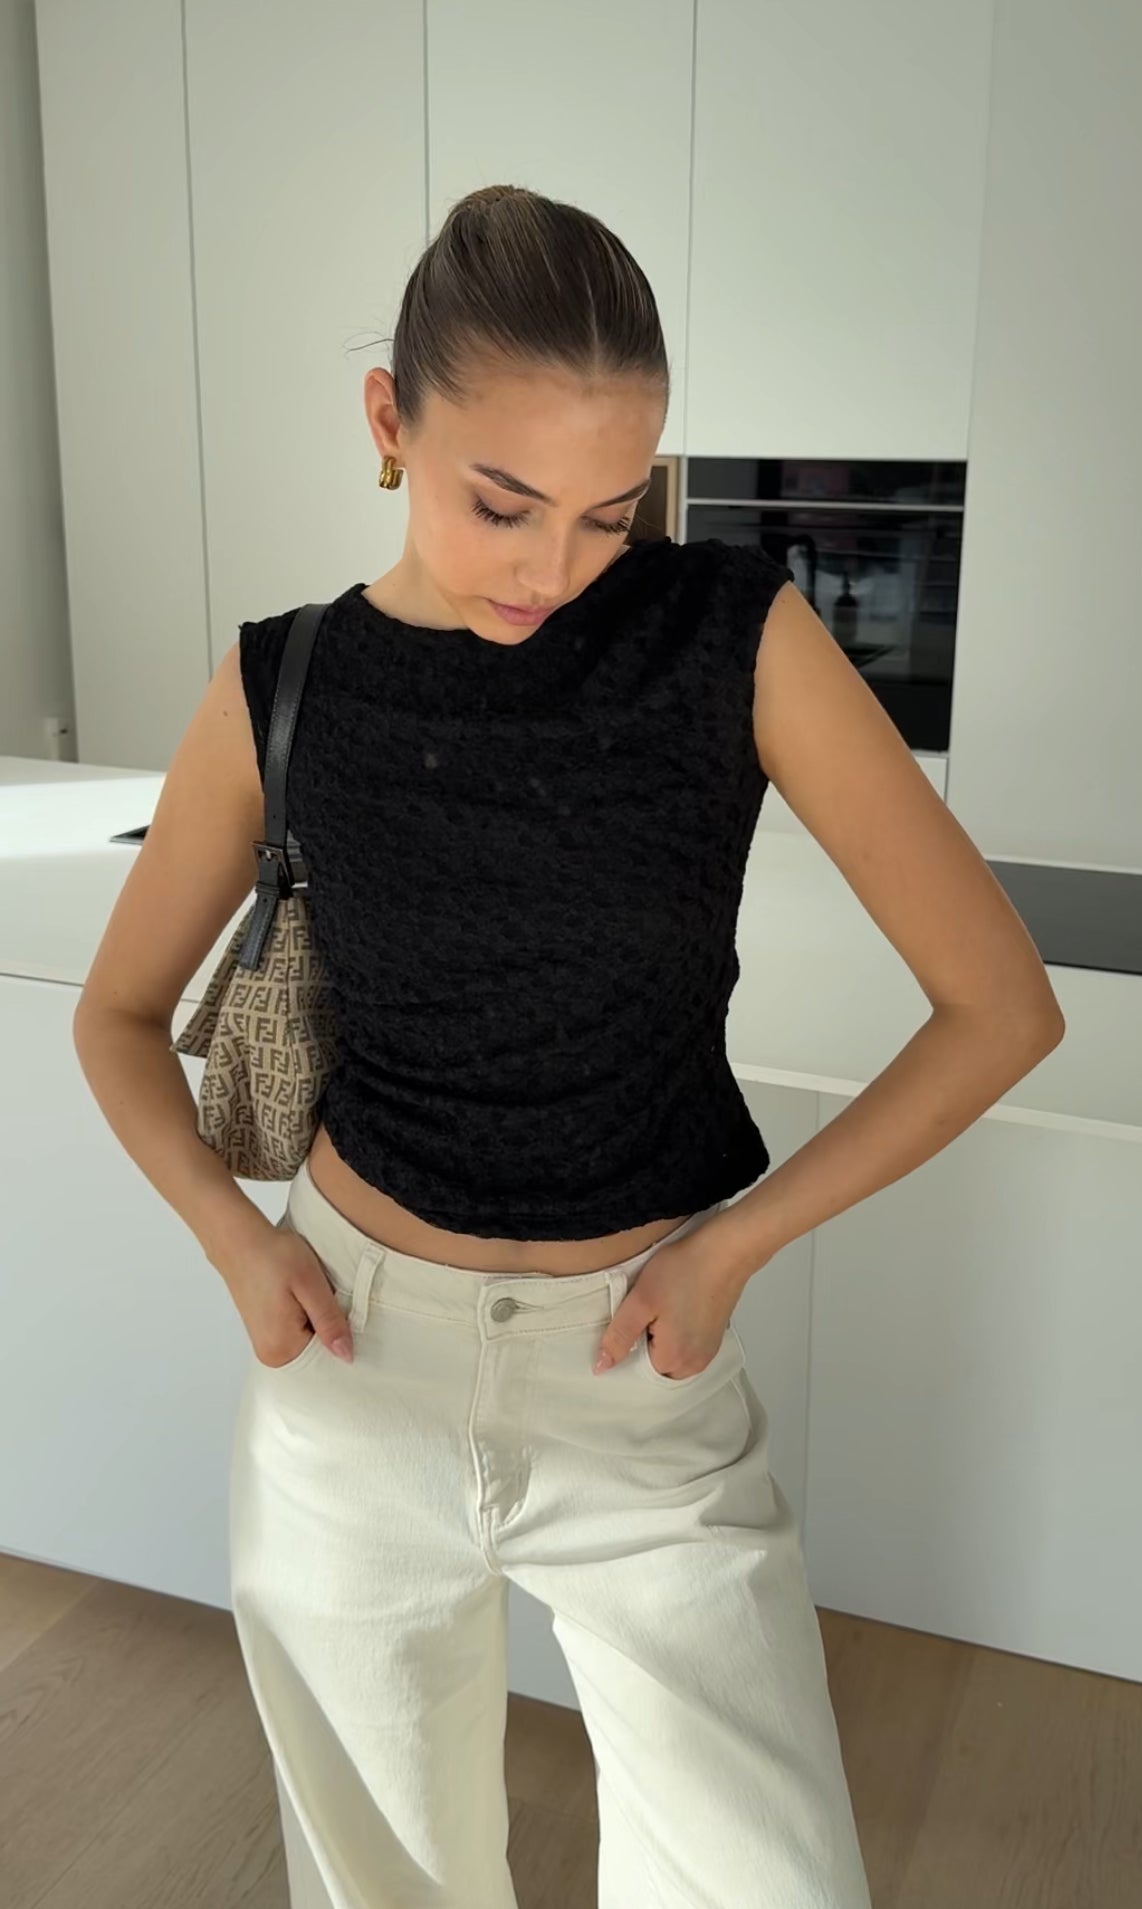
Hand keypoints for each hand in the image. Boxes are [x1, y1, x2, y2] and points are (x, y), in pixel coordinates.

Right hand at [221, 1218, 354, 1368]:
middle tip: (323, 1296)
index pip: (328, 1358)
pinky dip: (306, 1315)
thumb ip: (330, 1322)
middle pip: (317, 1351)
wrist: (240, 1240)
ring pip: (309, 1339)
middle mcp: (270, 1353)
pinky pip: (297, 1331)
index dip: (341, 1333)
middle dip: (329, 1327)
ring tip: (310, 1293)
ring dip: (318, 1319)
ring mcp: (266, 1342)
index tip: (339, 1308)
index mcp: (281, 1348)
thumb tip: (346, 1355)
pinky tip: (302, 1295)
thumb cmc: (272, 1256)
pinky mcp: (265, 1329)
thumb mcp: (310, 1285)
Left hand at [593, 1221, 744, 1377]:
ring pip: (671, 1356)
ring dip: (660, 1338)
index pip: (636, 1371)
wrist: (725, 1251)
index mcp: (674, 1359)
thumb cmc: (684, 1270)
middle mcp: (695, 1364)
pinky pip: (686, 1346)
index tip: (629, 1322)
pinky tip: (674, 1307)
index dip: (627, 1348)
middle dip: (644, 1345)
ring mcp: (707, 1351)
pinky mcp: (714, 1337)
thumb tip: (601, 1367)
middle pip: (656, 1367)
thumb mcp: (640, 1301)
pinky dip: (676, 1332)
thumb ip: (619, 1337)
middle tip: (645, 1312)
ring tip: (659, 1308)